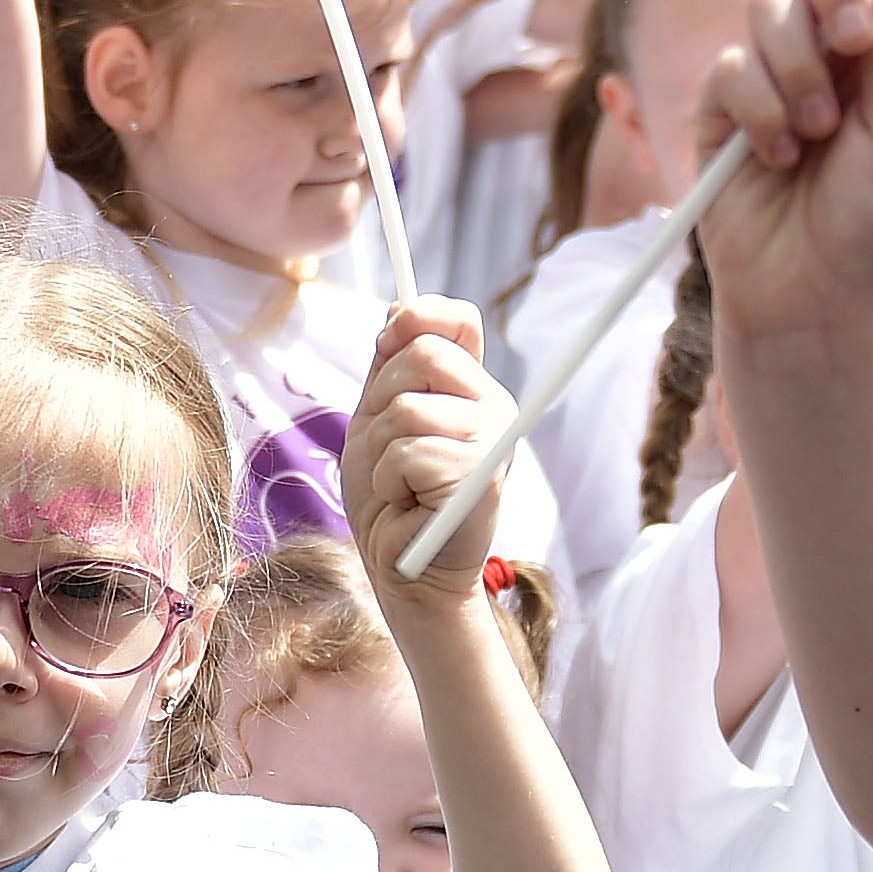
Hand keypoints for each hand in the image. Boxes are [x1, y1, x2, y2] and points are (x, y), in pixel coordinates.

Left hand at [347, 294, 516, 602]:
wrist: (402, 566)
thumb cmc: (389, 495)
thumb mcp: (378, 419)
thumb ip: (389, 366)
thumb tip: (398, 306)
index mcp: (473, 387)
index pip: (457, 318)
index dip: (416, 318)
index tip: (387, 345)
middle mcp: (494, 406)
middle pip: (422, 354)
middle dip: (381, 399)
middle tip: (388, 446)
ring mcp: (492, 441)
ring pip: (406, 409)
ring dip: (381, 451)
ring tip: (399, 482)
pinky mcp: (478, 478)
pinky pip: (407, 453)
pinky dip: (389, 480)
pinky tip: (407, 502)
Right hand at [697, 0, 872, 344]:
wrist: (815, 301)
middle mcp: (843, 52)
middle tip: (853, 41)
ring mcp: (781, 76)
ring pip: (772, 7)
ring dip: (796, 66)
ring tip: (815, 133)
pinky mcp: (728, 107)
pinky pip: (732, 66)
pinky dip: (758, 109)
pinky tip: (777, 158)